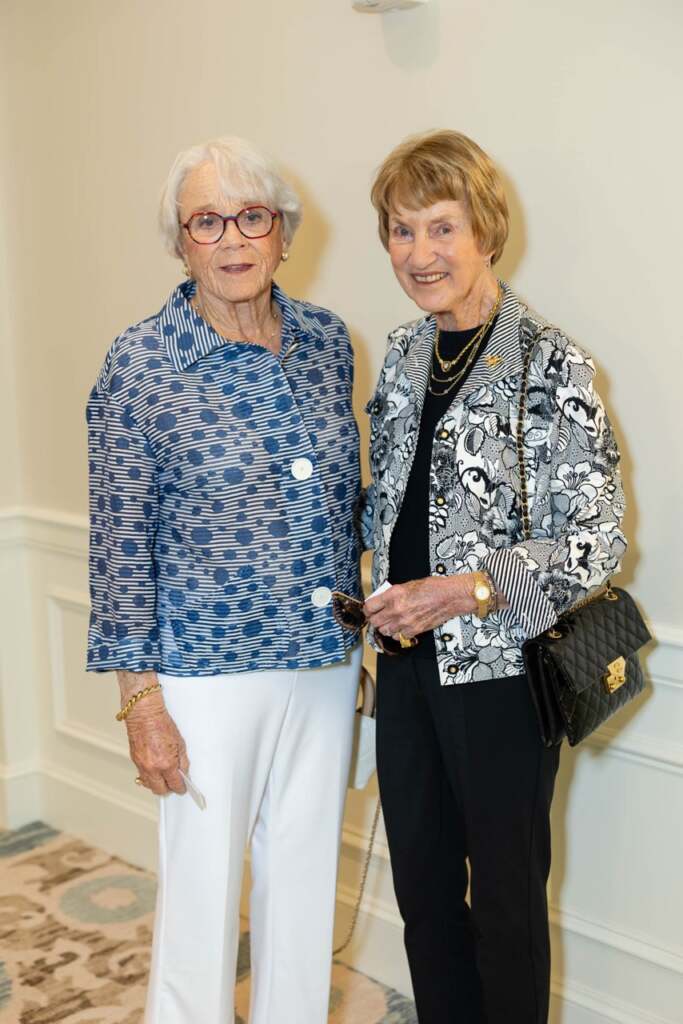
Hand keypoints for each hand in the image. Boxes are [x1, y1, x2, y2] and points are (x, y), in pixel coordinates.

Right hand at [118, 672, 188, 795]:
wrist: (144, 714)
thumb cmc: (161, 723)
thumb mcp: (180, 742)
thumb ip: (182, 761)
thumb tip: (183, 772)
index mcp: (166, 763)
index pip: (175, 784)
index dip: (181, 788)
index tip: (183, 787)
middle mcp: (153, 767)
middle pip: (160, 790)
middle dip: (168, 789)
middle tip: (174, 784)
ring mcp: (142, 765)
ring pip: (149, 785)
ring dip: (157, 784)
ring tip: (164, 778)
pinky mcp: (135, 761)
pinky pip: (142, 775)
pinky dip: (149, 776)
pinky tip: (154, 770)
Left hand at [363, 575, 478, 639]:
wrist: (449, 597)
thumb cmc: (433, 588)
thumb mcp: (407, 585)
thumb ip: (393, 594)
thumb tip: (383, 600)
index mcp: (393, 595)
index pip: (369, 607)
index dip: (367, 609)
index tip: (368, 609)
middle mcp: (396, 609)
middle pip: (374, 621)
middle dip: (374, 619)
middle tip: (377, 616)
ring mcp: (405, 622)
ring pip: (384, 631)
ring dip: (385, 627)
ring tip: (389, 622)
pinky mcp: (413, 630)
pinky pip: (398, 636)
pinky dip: (397, 633)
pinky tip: (401, 627)